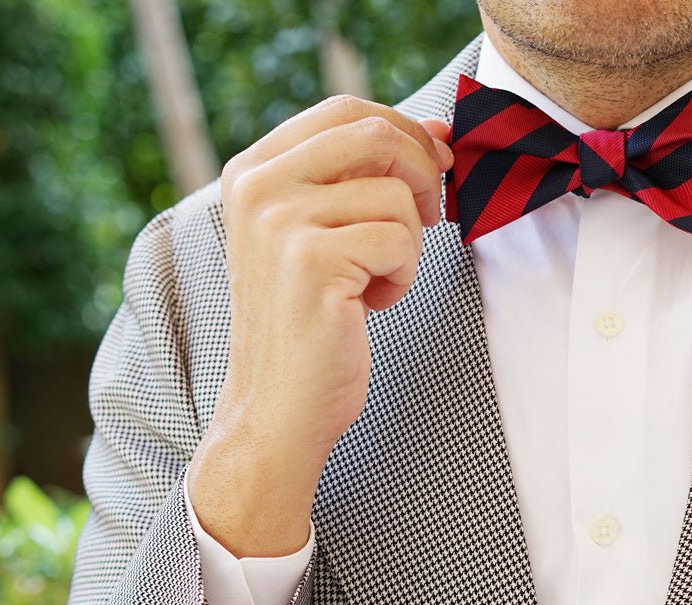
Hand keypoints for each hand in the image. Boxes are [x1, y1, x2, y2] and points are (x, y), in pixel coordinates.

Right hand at [191, 95, 453, 556]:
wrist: (278, 407)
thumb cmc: (312, 322)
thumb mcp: (329, 232)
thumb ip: (367, 176)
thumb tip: (437, 129)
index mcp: (254, 169)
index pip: (346, 110)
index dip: (406, 132)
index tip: (436, 166)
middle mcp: (258, 186)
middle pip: (375, 135)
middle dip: (422, 177)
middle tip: (424, 222)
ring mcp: (280, 221)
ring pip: (396, 195)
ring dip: (409, 244)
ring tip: (374, 283)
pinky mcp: (312, 261)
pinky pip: (400, 240)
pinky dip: (402, 277)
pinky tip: (370, 306)